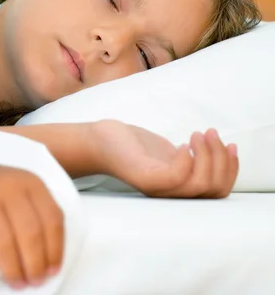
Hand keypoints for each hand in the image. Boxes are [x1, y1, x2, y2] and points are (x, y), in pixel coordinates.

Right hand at [0, 158, 63, 288]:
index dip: (55, 249)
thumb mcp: (21, 191)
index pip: (52, 219)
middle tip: (34, 282)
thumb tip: (47, 263)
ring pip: (3, 240)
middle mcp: (9, 185)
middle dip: (35, 264)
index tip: (52, 271)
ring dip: (12, 268)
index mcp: (31, 182)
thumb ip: (37, 215)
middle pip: (30, 232)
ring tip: (16, 283)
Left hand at [90, 120, 238, 197]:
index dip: (232, 170)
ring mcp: (157, 188)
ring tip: (197, 134)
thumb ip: (188, 158)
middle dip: (222, 159)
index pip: (217, 192)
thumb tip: (215, 148)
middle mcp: (169, 194)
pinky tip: (181, 143)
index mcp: (178, 189)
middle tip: (210, 133)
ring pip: (200, 184)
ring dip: (208, 155)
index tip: (230, 144)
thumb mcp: (166, 152)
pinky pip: (177, 176)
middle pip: (214, 189)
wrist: (96, 142)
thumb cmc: (130, 147)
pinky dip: (187, 158)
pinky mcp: (144, 178)